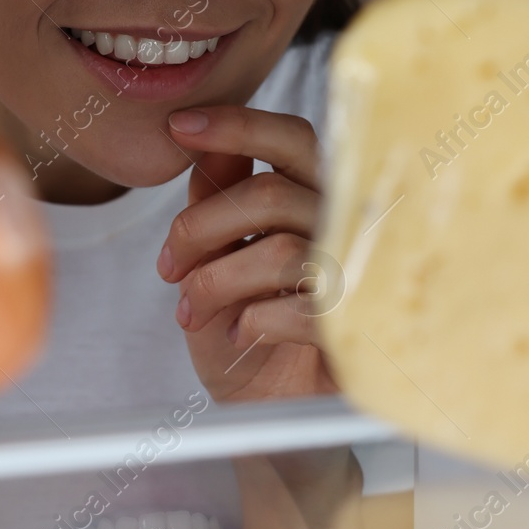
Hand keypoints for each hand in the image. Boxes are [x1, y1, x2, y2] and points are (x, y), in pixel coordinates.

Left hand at [157, 105, 337, 402]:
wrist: (268, 402)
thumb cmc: (247, 318)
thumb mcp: (217, 252)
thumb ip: (219, 194)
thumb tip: (206, 142)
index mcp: (318, 193)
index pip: (291, 138)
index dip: (238, 126)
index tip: (179, 127)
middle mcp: (347, 224)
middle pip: (270, 195)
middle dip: (199, 229)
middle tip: (168, 267)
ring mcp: (359, 276)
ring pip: (277, 252)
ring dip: (214, 284)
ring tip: (190, 312)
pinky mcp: (359, 330)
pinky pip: (300, 312)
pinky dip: (253, 323)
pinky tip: (240, 335)